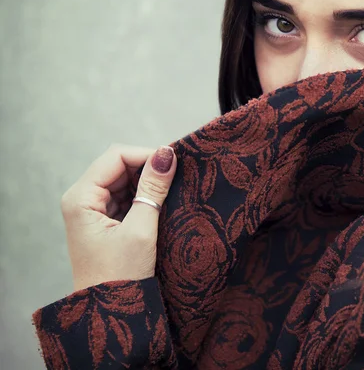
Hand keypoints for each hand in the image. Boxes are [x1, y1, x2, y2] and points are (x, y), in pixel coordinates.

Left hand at [60, 144, 176, 290]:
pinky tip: (160, 203)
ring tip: (170, 192)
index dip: (146, 155)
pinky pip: (126, 194)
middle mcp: (82, 198)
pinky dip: (144, 195)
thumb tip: (168, 153)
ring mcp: (91, 208)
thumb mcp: (141, 229)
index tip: (174, 164)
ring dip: (147, 182)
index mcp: (81, 198)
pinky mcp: (103, 219)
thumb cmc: (120, 277)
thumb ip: (153, 188)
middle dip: (148, 167)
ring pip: (124, 178)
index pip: (116, 156)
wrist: (109, 317)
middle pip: (119, 164)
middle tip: (176, 178)